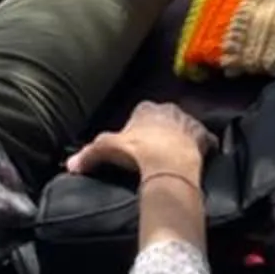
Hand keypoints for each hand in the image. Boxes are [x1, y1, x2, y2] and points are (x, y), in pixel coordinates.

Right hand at [66, 99, 214, 188]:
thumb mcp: (106, 150)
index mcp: (146, 108)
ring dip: (181, 136)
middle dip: (161, 129)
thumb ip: (89, 154)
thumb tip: (70, 165)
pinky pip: (204, 140)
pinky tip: (198, 157)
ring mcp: (188, 122)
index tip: (136, 142)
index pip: (141, 112)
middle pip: (164, 118)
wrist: (168, 164)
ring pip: (184, 126)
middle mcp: (169, 109)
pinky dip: (202, 146)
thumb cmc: (137, 152)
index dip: (138, 127)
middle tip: (155, 149)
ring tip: (175, 153)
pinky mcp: (203, 137)